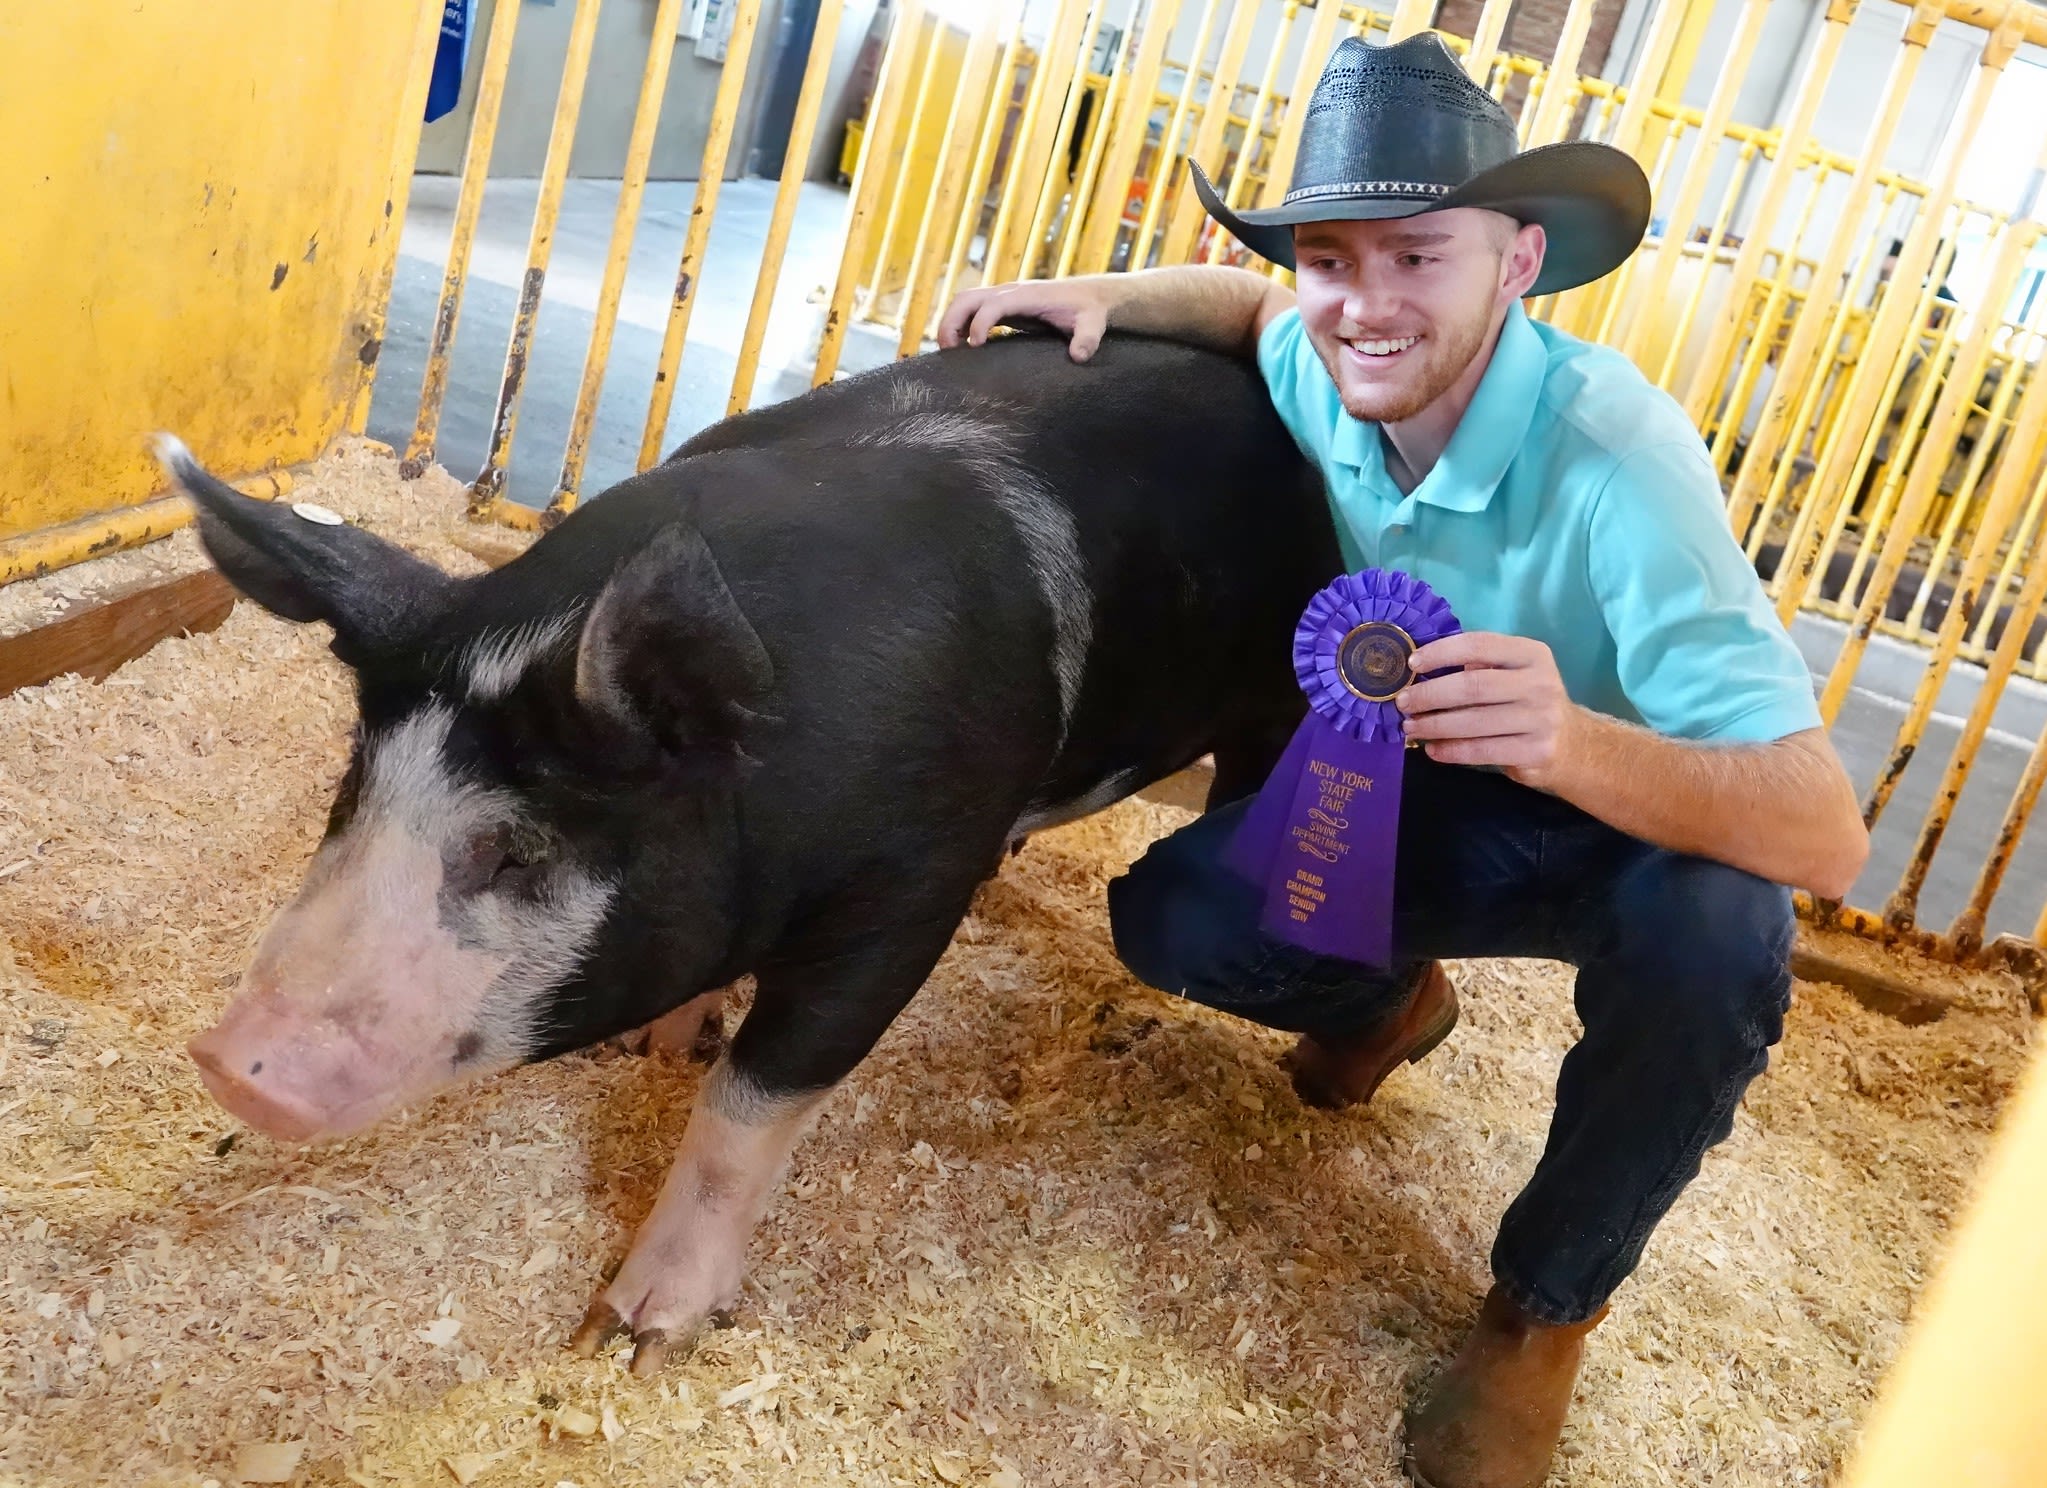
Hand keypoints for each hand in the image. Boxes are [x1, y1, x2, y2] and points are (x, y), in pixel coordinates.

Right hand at [936, 278, 1116, 361]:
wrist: (1089, 296)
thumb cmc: (1089, 310)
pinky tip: (959, 347)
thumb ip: (1088, 338)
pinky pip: (972, 310)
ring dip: (950, 321)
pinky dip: (959, 324)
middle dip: (952, 320)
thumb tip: (1078, 356)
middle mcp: (1011, 292)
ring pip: (965, 301)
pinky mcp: (1002, 306)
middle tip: (947, 351)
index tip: (974, 345)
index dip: (980, 321)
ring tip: (947, 351)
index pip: (994, 302)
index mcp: (1028, 295)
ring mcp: (1004, 297)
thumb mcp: (1094, 324)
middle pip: (968, 297)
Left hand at [1398, 632, 1580, 787]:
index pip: (1479, 644)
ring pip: (1473, 722)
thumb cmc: (1529, 702)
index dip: (1441, 652)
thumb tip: (1423, 666)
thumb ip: (1480, 664)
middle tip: (1403, 702)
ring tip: (1410, 727)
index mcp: (1532, 654)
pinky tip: (1432, 749)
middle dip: (1430, 694)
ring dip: (1434, 725)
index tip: (1412, 664)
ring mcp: (1540, 720)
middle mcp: (1539, 684)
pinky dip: (1450, 750)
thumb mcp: (1516, 672)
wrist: (1573, 744)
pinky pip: (1481, 751)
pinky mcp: (1534, 752)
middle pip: (1472, 685)